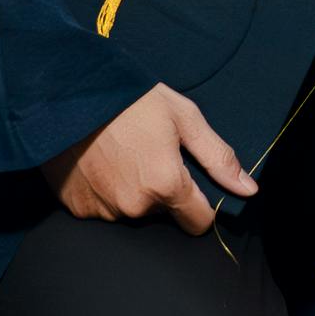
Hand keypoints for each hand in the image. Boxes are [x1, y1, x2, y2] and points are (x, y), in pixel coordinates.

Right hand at [49, 83, 256, 232]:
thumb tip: (249, 190)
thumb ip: (218, 158)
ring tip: (121, 154)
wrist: (65, 93)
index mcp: (166, 185)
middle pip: (163, 214)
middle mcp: (135, 206)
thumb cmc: (129, 99)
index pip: (198, 222)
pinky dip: (104, 191)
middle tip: (148, 153)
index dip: (199, 205)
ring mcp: (103, 210)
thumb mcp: (184, 117)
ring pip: (132, 211)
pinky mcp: (77, 208)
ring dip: (132, 191)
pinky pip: (102, 208)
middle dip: (162, 191)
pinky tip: (99, 162)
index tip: (191, 184)